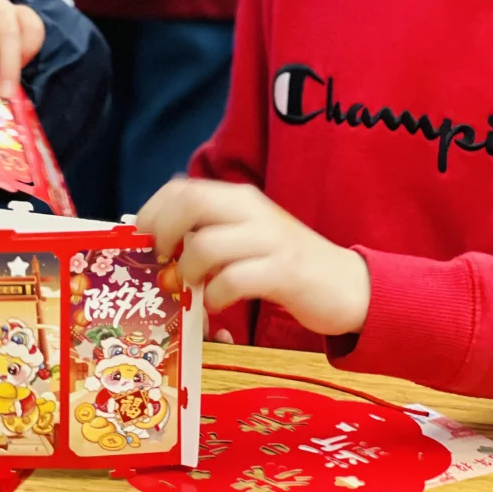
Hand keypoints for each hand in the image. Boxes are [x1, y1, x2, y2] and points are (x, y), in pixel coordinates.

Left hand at [138, 180, 370, 337]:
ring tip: (194, 287)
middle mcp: (251, 210)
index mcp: (238, 198)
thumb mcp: (243, 240)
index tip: (143, 239)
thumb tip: (155, 251)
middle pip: (190, 203)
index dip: (152, 211)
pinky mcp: (284, 272)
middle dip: (163, 232)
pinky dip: (215, 296)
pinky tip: (218, 304)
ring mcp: (269, 239)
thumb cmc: (284, 265)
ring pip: (205, 244)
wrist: (349, 286)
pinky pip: (233, 279)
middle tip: (163, 261)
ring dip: (189, 272)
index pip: (181, 188)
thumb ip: (205, 238)